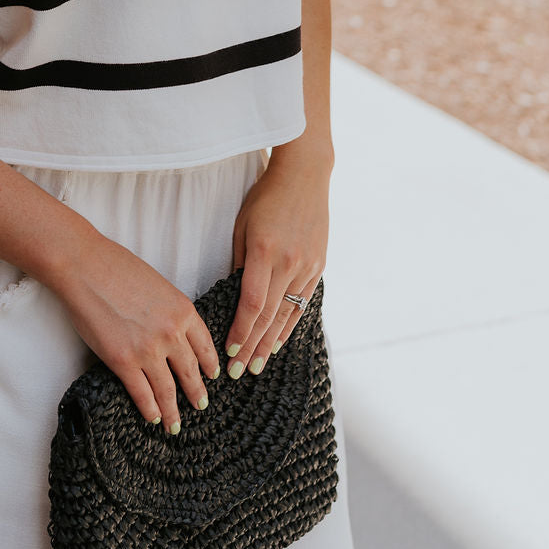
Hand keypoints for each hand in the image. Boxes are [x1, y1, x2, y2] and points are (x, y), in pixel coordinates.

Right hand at [53, 232, 220, 436]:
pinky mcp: (123, 362)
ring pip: (168, 390)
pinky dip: (149, 409)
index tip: (213, 377)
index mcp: (183, 310)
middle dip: (197, 393)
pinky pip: (142, 394)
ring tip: (176, 424)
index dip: (210, 365)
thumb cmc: (118, 268)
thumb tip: (174, 333)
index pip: (205, 346)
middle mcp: (172, 334)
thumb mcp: (159, 286)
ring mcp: (148, 350)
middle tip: (201, 406)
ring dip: (173, 411)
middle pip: (190, 372)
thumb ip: (171, 311)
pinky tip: (153, 417)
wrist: (87, 268)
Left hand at [223, 156, 329, 377]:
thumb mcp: (243, 225)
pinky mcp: (318, 266)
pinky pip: (302, 303)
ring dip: (270, 343)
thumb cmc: (265, 197)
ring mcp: (307, 267)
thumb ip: (240, 262)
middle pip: (268, 316)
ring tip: (257, 365)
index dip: (240, 332)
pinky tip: (278, 340)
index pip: (251, 304)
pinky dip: (289, 325)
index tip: (230, 354)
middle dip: (252, 347)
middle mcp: (288, 263)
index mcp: (264, 252)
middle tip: (239, 373)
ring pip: (287, 314)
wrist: (305, 176)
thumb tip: (235, 296)